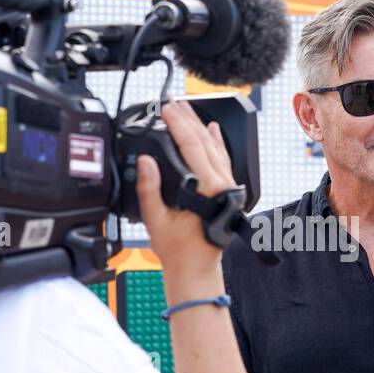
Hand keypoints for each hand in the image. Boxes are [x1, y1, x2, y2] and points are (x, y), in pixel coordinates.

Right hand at [136, 101, 237, 276]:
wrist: (196, 268)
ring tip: (185, 109)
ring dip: (199, 126)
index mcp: (207, 188)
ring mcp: (227, 186)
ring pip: (215, 147)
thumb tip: (146, 162)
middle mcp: (221, 183)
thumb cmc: (179, 250)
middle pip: (204, 141)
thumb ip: (150, 189)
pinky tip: (212, 128)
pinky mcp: (226, 190)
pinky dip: (216, 142)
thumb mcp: (156, 220)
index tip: (165, 109)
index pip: (191, 145)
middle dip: (187, 119)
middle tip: (171, 103)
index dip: (177, 124)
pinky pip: (223, 159)